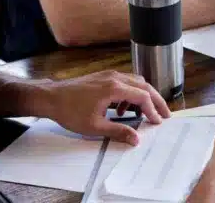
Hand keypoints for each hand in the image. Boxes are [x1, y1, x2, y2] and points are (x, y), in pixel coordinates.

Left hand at [38, 71, 170, 144]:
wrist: (50, 97)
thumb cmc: (70, 111)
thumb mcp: (94, 126)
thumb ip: (118, 131)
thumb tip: (136, 139)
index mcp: (114, 88)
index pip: (143, 97)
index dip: (153, 110)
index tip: (158, 122)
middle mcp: (115, 78)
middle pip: (144, 86)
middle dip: (156, 100)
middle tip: (164, 114)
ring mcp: (109, 75)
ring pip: (135, 82)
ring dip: (142, 97)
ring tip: (142, 115)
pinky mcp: (103, 77)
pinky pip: (124, 83)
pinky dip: (130, 94)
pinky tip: (121, 109)